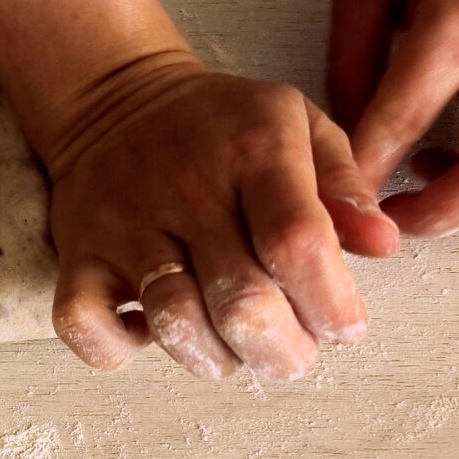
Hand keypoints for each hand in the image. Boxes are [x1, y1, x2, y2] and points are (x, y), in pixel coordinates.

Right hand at [45, 58, 395, 378]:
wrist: (115, 100)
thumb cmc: (220, 128)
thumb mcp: (298, 125)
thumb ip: (344, 183)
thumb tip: (381, 245)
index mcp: (253, 153)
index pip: (297, 241)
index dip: (331, 303)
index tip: (344, 327)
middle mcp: (187, 192)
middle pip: (241, 300)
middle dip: (283, 351)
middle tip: (292, 352)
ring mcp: (125, 226)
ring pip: (173, 321)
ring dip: (216, 359)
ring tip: (232, 349)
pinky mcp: (78, 254)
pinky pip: (84, 324)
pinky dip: (118, 349)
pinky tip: (149, 334)